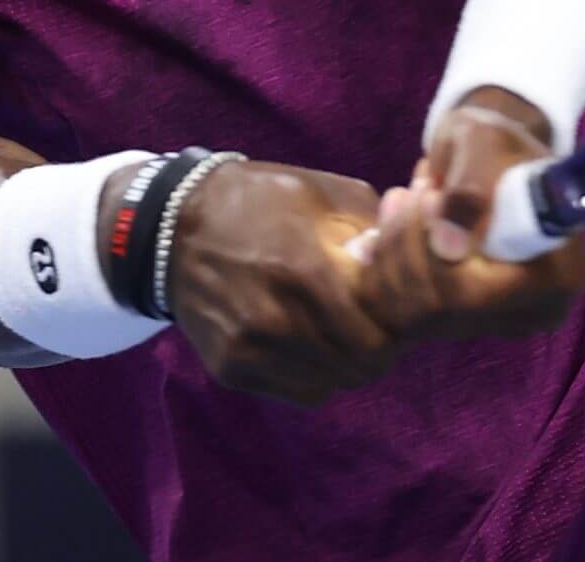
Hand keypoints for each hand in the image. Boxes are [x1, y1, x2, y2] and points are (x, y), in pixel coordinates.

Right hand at [159, 161, 398, 405]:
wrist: (171, 227)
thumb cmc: (257, 201)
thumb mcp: (320, 193)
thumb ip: (372, 227)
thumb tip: (413, 259)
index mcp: (306, 271)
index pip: (378, 336)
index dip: (398, 329)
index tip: (396, 313)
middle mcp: (277, 318)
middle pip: (359, 366)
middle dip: (377, 348)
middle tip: (374, 327)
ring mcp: (250, 348)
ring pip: (330, 384)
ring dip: (344, 363)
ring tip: (340, 332)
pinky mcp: (231, 368)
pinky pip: (296, 391)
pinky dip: (312, 374)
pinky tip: (308, 342)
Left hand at [348, 87, 584, 339]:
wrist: (493, 159)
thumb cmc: (499, 144)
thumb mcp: (486, 142)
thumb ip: (470, 188)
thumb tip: (447, 249)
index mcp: (556, 276)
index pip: (478, 294)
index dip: (435, 249)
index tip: (429, 195)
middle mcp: (528, 313)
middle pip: (440, 307)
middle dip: (408, 243)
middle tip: (414, 190)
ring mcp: (492, 323)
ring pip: (411, 313)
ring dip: (391, 249)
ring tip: (405, 197)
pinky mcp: (456, 322)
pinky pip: (399, 313)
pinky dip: (382, 267)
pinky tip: (386, 228)